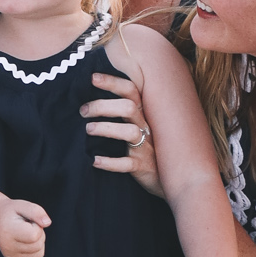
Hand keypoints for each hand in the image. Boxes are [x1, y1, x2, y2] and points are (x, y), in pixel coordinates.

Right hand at [0, 196, 49, 256]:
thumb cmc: (12, 211)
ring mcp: (11, 256)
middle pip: (38, 245)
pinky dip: (35, 250)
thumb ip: (36, 212)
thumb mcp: (23, 205)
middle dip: (39, 234)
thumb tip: (47, 223)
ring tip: (27, 233)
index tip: (28, 221)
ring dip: (38, 242)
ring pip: (39, 254)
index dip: (37, 226)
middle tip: (28, 226)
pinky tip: (26, 241)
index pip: (34, 235)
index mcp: (8, 231)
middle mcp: (7, 246)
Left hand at [81, 70, 162, 193]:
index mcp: (144, 115)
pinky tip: (95, 161)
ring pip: (129, 132)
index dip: (113, 82)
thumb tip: (92, 101)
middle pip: (129, 108)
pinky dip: (110, 162)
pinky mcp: (143, 167)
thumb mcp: (139, 128)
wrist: (173, 179)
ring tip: (88, 130)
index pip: (131, 91)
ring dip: (106, 128)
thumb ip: (123, 114)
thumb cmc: (149, 149)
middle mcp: (147, 128)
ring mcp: (146, 147)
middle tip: (83, 110)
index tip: (93, 78)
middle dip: (104, 105)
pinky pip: (127, 163)